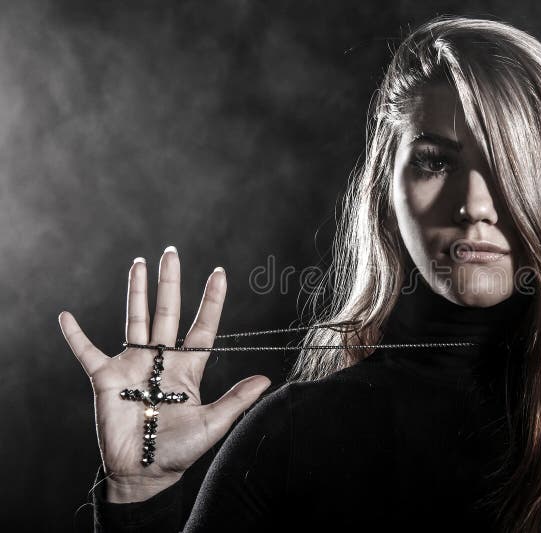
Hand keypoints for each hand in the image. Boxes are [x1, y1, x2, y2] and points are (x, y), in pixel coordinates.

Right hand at [58, 246, 271, 502]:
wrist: (144, 472)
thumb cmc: (179, 450)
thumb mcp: (213, 424)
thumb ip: (237, 399)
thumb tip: (267, 379)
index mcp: (187, 367)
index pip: (202, 326)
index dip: (211, 300)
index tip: (219, 272)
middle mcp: (160, 359)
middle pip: (166, 312)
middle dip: (170, 283)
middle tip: (171, 252)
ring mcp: (132, 366)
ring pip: (135, 320)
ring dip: (135, 292)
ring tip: (139, 263)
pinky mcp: (106, 379)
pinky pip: (87, 352)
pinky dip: (76, 335)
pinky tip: (66, 316)